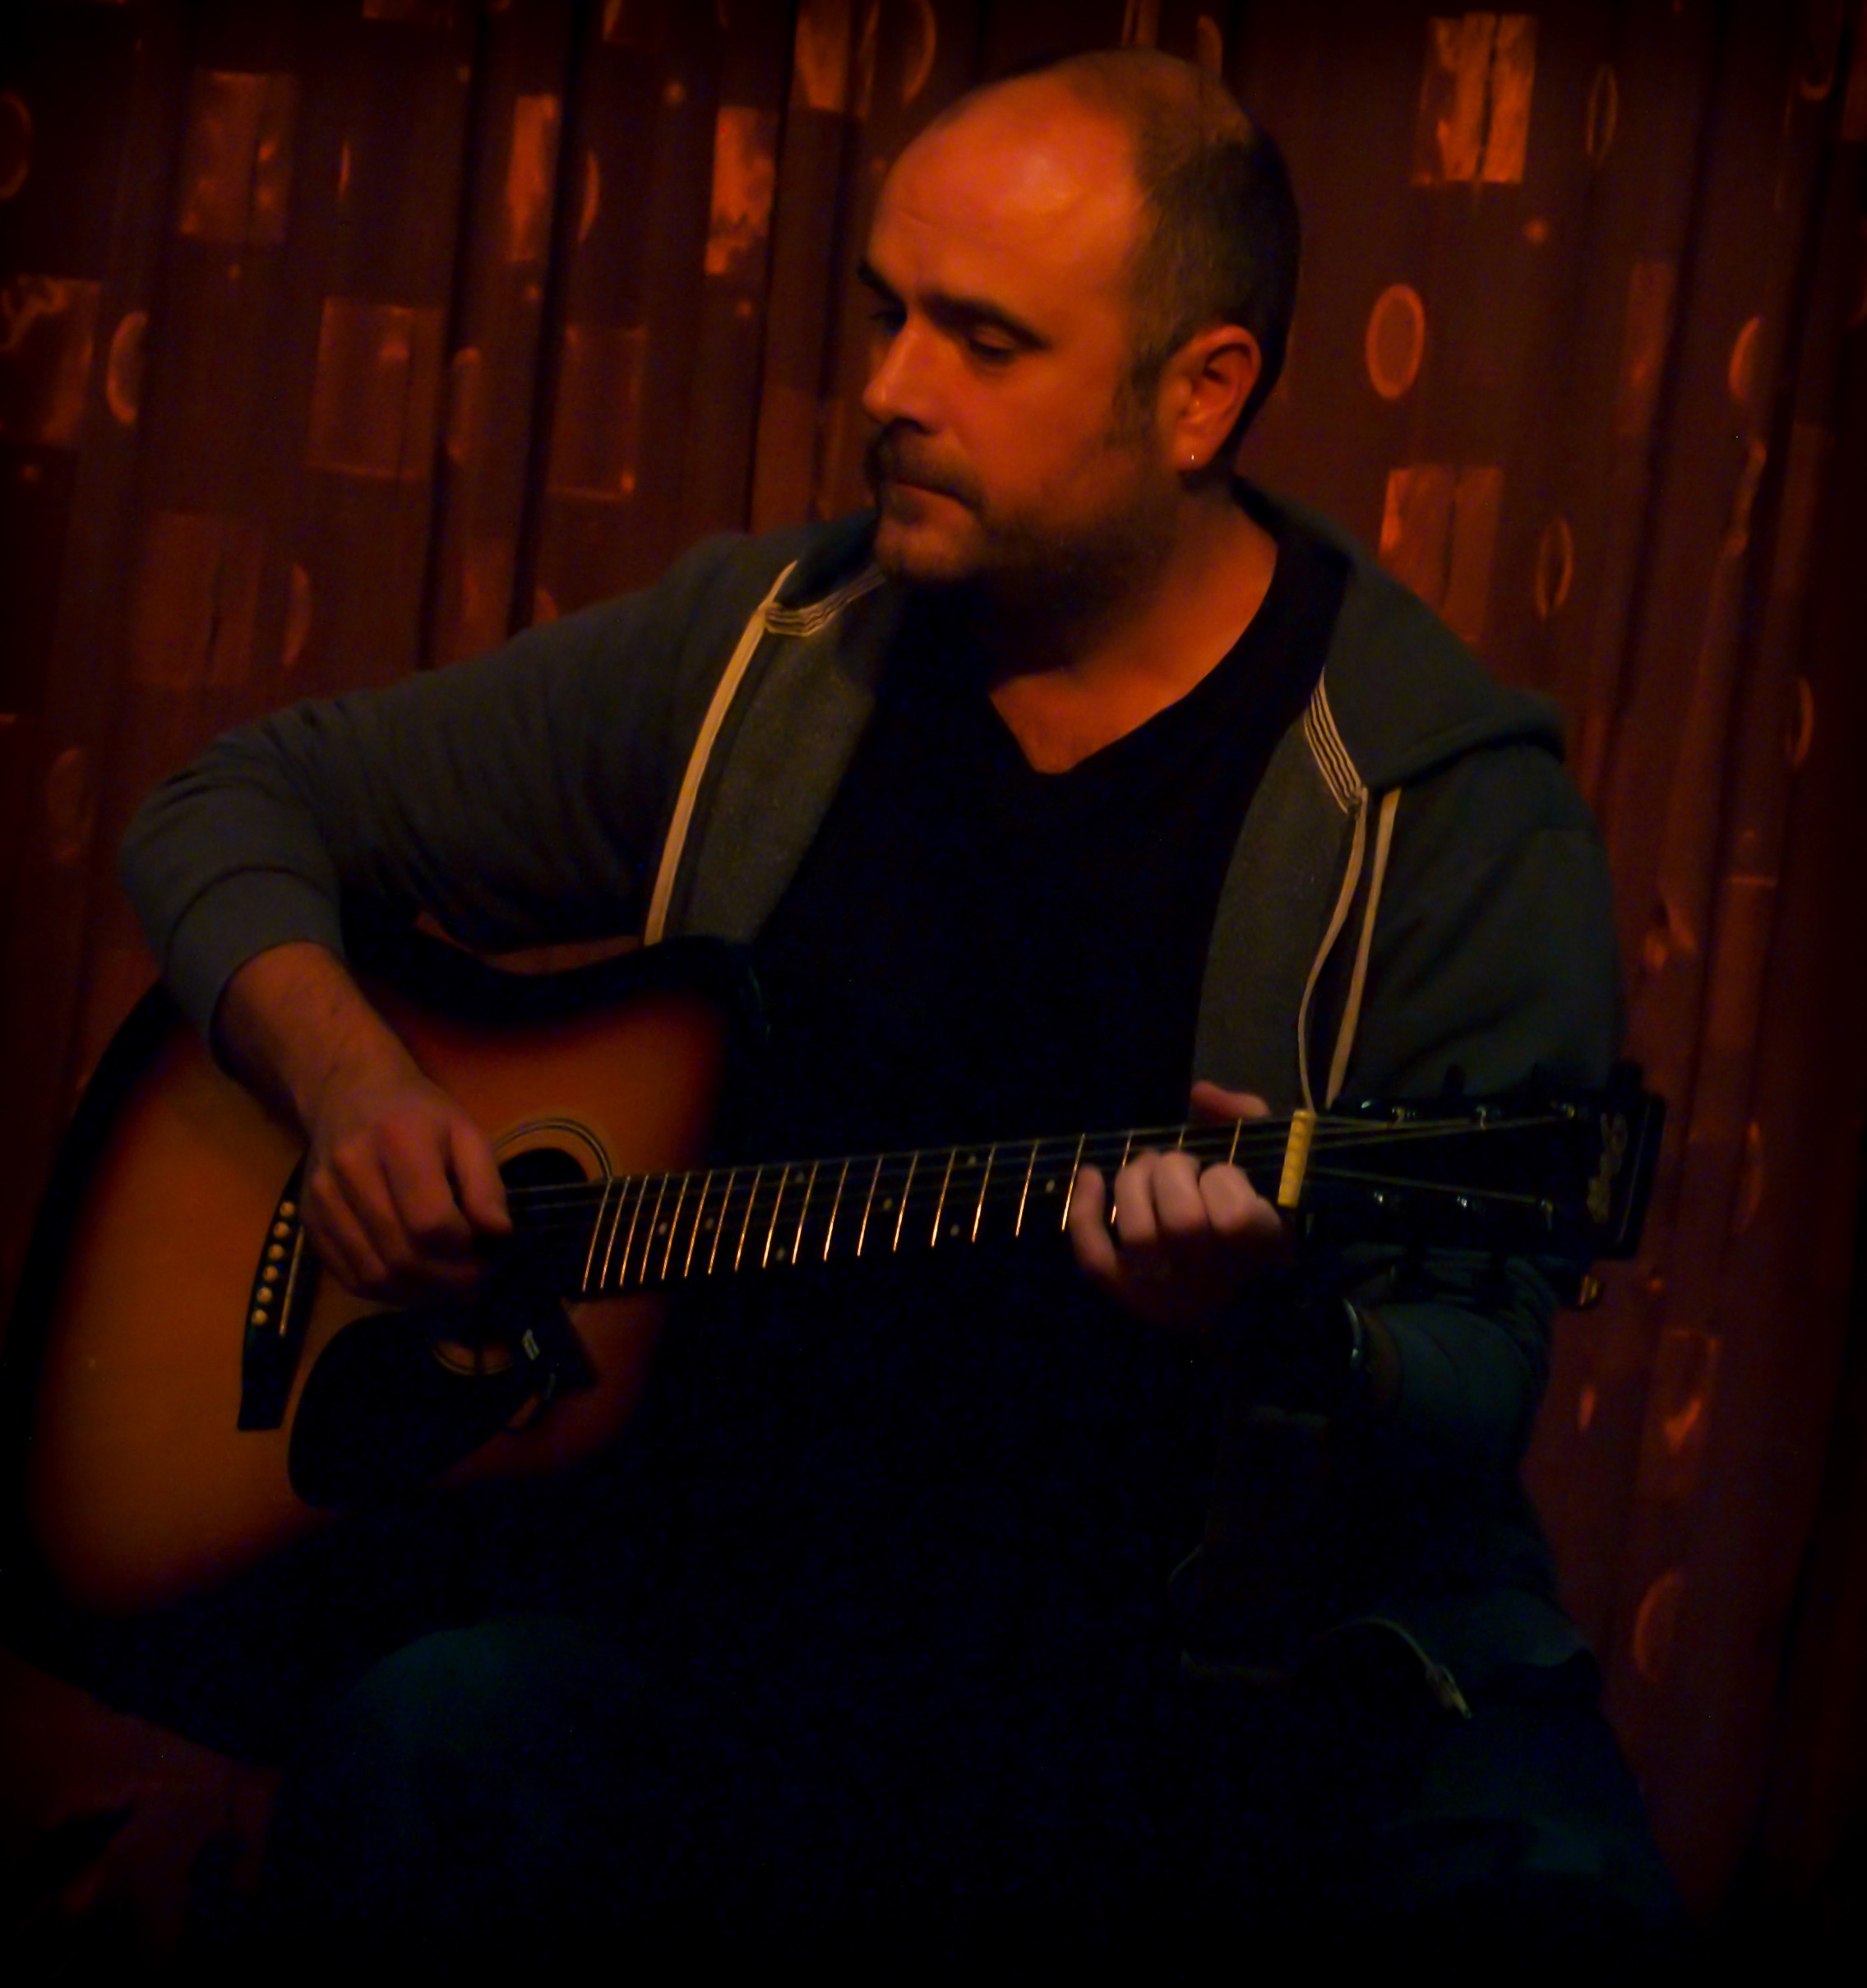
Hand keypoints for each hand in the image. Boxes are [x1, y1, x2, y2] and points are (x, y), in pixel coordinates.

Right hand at [302, 1068, 509, 1302]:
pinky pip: (347, 1276)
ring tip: (450, 1289)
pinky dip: (386, 1292)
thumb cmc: (420, 1114)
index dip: (464, 1250)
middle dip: (446, 1281)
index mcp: (398, 1141)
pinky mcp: (309, 1221)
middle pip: (400, 1255)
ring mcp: (322, 1199)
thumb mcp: (467, 1133)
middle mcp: (351, 1170)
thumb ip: (486, 1185)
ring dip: (418, 1294)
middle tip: (476, 1283)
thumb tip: (498, 1235)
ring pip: (372, 1275)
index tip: (488, 1255)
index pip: (431, 1222)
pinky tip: (415, 1285)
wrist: (349, 1094)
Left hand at [1067, 1081, 1288, 1332]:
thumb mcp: (1270, 1160)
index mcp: (1263, 1252)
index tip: (1223, 1171)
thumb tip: (1200, 1094)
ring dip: (1135, 1184)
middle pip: (1183, 1222)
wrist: (1241, 1294)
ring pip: (1140, 1234)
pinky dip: (1084, 1211)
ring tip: (1146, 1170)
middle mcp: (1215, 1283)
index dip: (1224, 1179)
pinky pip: (1096, 1256)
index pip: (1238, 1218)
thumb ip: (1246, 1118)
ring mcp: (1169, 1294)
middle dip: (1173, 1172)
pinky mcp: (1129, 1295)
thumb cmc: (1257, 1215)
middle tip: (1177, 1163)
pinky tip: (1090, 1175)